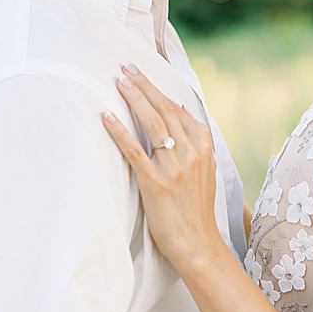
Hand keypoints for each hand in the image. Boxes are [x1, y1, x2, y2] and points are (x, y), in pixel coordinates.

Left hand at [101, 65, 224, 271]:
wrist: (198, 244)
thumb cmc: (196, 209)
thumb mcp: (205, 171)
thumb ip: (194, 142)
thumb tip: (180, 112)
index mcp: (203, 149)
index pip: (180, 110)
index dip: (160, 91)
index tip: (143, 74)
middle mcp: (191, 153)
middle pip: (165, 110)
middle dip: (144, 86)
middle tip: (126, 68)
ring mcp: (174, 168)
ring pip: (152, 124)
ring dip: (134, 100)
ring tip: (119, 82)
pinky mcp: (156, 183)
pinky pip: (135, 151)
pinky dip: (120, 132)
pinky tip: (108, 117)